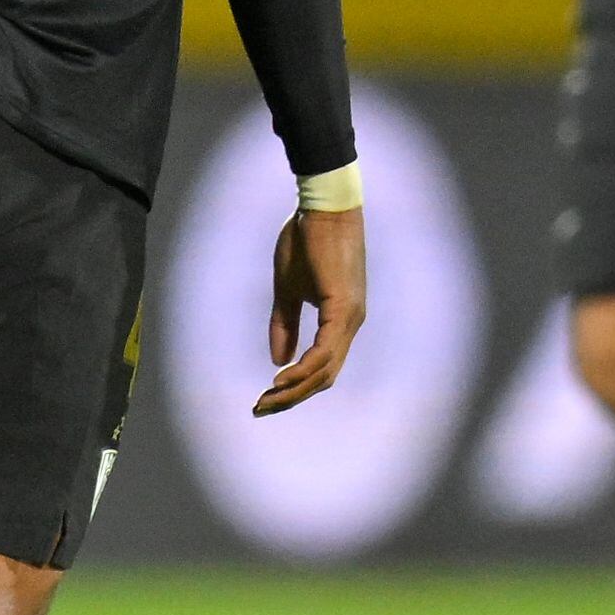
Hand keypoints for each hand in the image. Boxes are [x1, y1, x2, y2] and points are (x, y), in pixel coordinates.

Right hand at [255, 203, 365, 415]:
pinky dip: (303, 368)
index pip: (322, 367)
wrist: (323, 207)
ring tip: (268, 400)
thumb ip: (285, 323)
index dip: (295, 387)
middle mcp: (351, 323)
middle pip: (325, 376)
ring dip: (295, 389)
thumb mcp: (288, 289)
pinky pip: (325, 351)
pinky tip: (282, 378)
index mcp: (341, 320)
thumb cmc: (307, 242)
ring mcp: (350, 317)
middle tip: (262, 408)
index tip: (267, 397)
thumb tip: (278, 359)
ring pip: (325, 369)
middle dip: (293, 397)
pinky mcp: (343, 307)